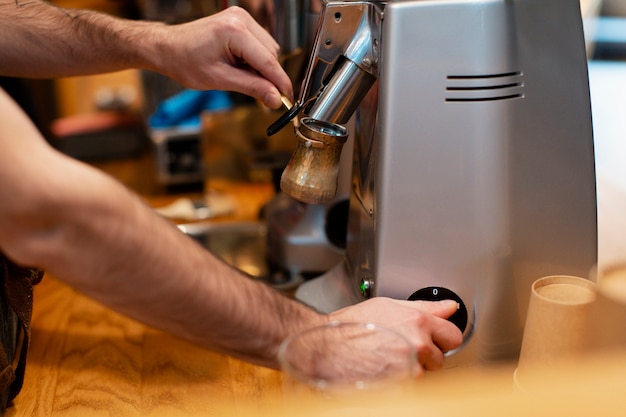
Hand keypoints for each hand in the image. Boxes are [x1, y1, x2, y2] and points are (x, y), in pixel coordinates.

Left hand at [152, 6, 292, 107]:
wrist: (167, 48)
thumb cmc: (185, 61)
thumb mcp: (220, 80)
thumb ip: (252, 88)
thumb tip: (274, 98)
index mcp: (234, 32)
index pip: (268, 61)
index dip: (280, 83)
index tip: (287, 98)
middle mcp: (240, 20)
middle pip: (272, 54)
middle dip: (268, 75)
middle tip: (260, 94)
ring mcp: (241, 17)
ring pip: (268, 49)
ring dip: (261, 66)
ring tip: (239, 75)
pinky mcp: (240, 21)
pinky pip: (259, 43)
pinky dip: (255, 58)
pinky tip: (239, 65)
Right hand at [328, 297, 462, 375]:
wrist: (324, 349)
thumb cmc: (348, 326)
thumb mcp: (386, 305)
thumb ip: (423, 307)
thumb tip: (449, 308)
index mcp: (417, 321)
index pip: (453, 335)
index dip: (440, 338)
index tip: (432, 339)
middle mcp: (417, 344)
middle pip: (440, 358)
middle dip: (425, 356)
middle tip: (401, 350)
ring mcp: (410, 368)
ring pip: (425, 375)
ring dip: (412, 371)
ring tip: (387, 360)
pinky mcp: (401, 387)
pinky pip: (410, 387)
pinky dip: (399, 383)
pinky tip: (382, 371)